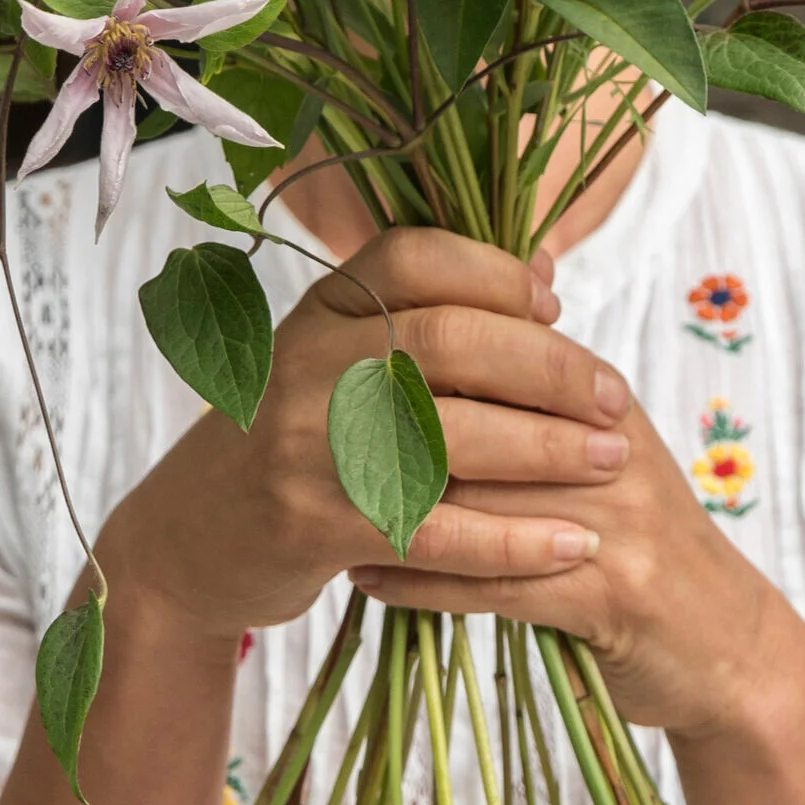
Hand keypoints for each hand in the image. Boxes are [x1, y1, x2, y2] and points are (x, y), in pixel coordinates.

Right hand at [99, 228, 630, 646]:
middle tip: (613, 402)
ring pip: (447, 435)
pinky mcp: (312, 526)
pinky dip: (511, 541)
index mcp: (318, 310)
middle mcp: (304, 362)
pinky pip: (433, 530)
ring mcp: (303, 444)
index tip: (555, 308)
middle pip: (448, 341)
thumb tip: (545, 273)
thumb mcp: (341, 361)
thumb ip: (430, 318)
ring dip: (545, 450)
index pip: (415, 258)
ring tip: (611, 462)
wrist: (191, 542)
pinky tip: (570, 546)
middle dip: (548, 369)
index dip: (495, 274)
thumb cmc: (297, 444)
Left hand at [349, 384, 794, 749]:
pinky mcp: (611, 596)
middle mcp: (611, 450)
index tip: (333, 372)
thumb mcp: (601, 458)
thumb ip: (538, 395)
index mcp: (603, 405)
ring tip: (322, 509)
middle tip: (309, 440)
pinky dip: (423, 581)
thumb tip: (471, 310)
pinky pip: (495, 582)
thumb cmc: (642, 548)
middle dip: (388, 432)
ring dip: (391, 508)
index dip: (414, 361)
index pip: (498, 356)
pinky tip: (367, 578)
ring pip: (479, 499)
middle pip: (479, 420)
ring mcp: (615, 523)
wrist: (728, 647)